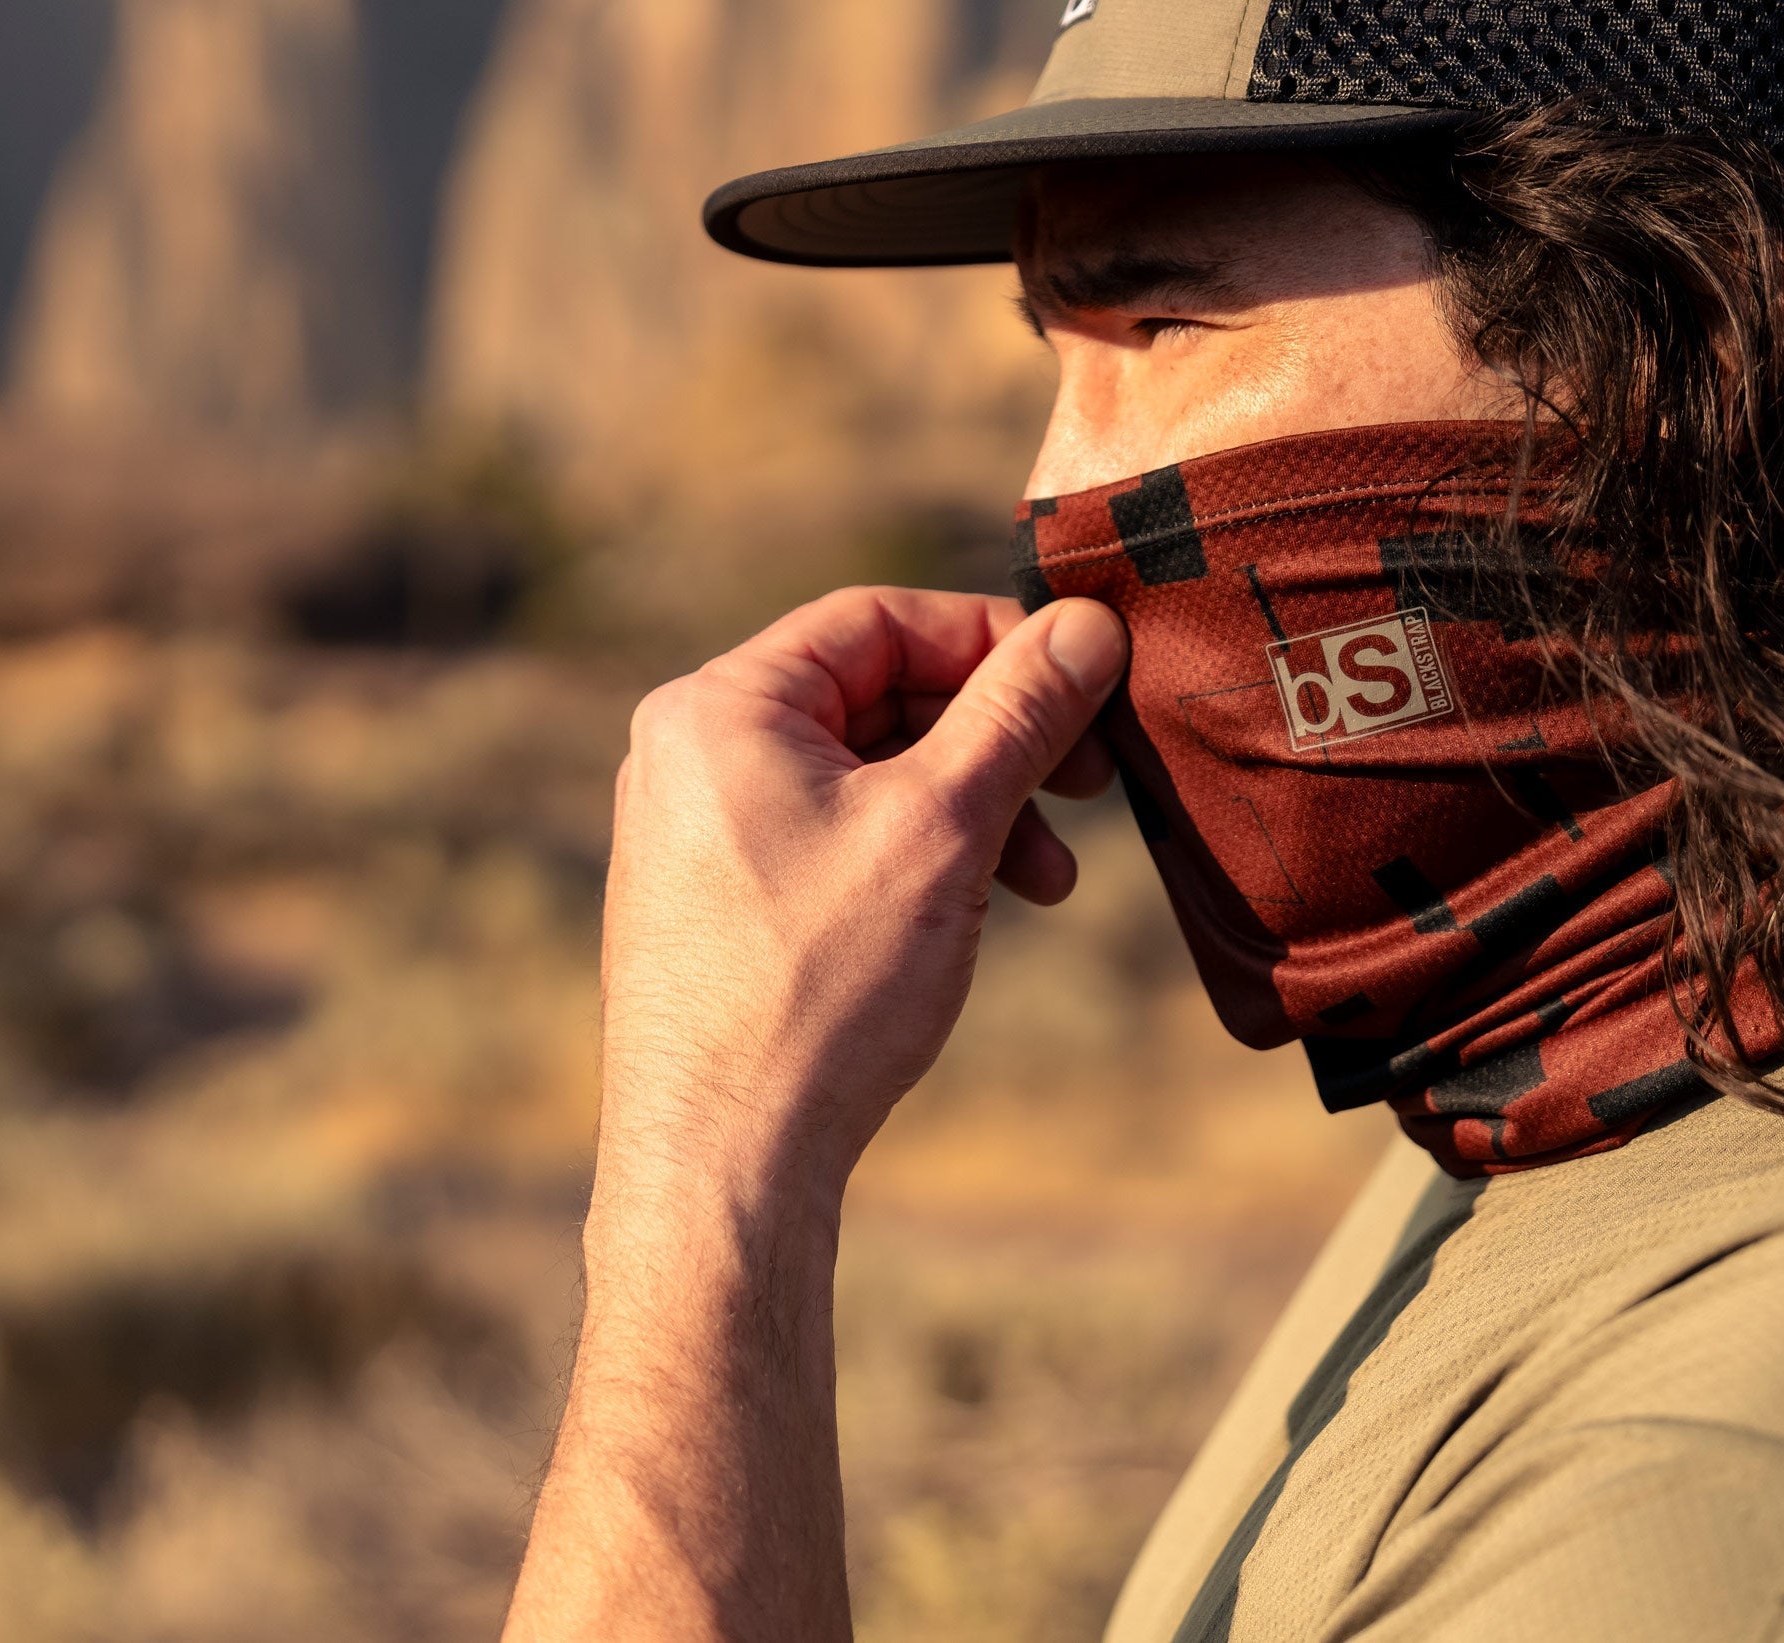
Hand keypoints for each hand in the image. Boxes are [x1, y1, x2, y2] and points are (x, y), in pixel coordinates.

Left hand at [589, 585, 1128, 1219]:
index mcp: (719, 708)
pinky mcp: (719, 901)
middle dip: (996, 740)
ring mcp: (698, 831)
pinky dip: (920, 855)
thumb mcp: (943, 826)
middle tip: (1091, 784)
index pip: (880, 621)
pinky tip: (981, 910)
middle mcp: (691, 753)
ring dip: (973, 807)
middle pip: (878, 694)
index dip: (995, 643)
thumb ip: (1020, 712)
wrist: (727, 1162)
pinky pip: (839, 835)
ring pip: (869, 773)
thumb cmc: (820, 989)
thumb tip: (1090, 625)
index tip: (1086, 688)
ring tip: (1048, 881)